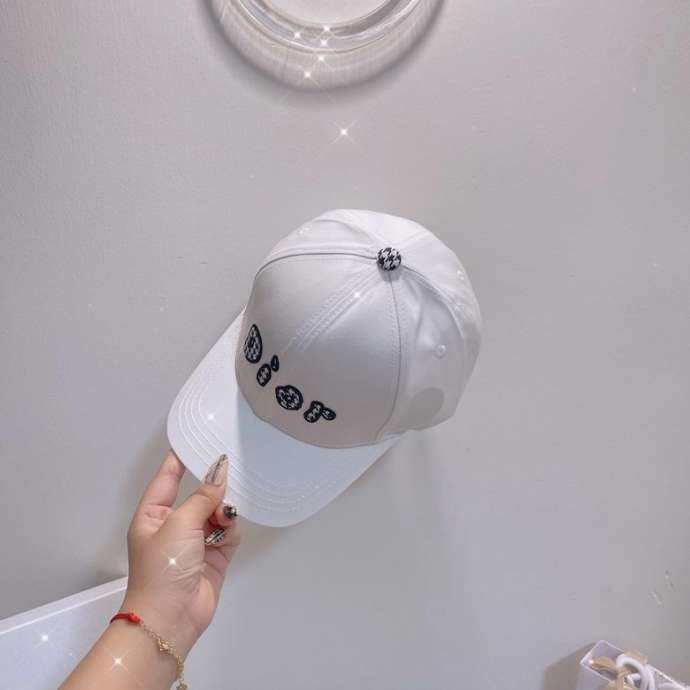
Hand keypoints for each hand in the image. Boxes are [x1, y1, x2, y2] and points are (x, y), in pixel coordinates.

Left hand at [119, 451, 239, 657]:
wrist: (170, 618)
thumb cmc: (163, 567)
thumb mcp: (179, 524)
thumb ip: (203, 496)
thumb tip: (220, 472)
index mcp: (153, 514)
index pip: (167, 477)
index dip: (180, 458)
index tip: (196, 437)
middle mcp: (174, 524)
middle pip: (198, 494)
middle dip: (212, 488)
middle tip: (229, 474)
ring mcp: (195, 541)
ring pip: (217, 512)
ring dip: (222, 511)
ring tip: (223, 516)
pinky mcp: (214, 556)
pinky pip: (228, 532)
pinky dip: (230, 530)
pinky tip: (227, 534)